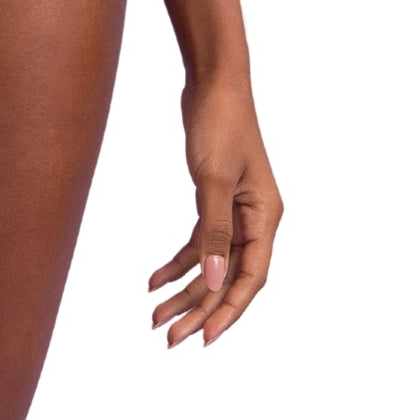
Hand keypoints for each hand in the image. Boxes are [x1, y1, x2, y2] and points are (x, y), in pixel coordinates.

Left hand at [149, 76, 283, 347]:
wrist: (212, 80)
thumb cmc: (219, 122)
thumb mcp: (213, 179)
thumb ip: (213, 231)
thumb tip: (214, 281)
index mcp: (266, 217)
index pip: (251, 279)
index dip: (229, 311)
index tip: (205, 339)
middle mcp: (255, 220)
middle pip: (228, 278)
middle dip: (199, 309)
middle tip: (169, 338)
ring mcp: (236, 211)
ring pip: (211, 264)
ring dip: (185, 290)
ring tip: (155, 318)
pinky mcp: (215, 200)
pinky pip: (199, 243)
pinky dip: (177, 262)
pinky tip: (153, 279)